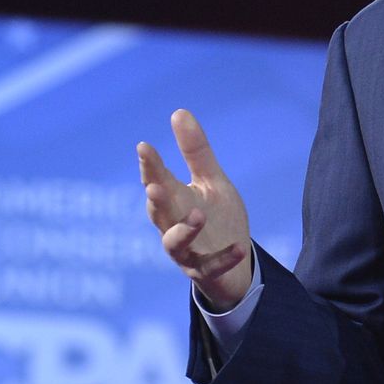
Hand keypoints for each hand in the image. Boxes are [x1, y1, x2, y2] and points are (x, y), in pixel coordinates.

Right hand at [137, 109, 253, 311]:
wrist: (233, 264)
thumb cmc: (217, 218)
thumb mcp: (211, 182)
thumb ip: (196, 152)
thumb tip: (178, 111)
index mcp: (174, 201)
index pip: (157, 180)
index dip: (150, 166)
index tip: (144, 147)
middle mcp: (173, 226)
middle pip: (159, 212)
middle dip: (156, 199)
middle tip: (154, 185)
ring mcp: (187, 252)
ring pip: (175, 244)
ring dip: (183, 230)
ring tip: (197, 215)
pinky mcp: (206, 272)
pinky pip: (212, 267)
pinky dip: (224, 258)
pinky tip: (239, 248)